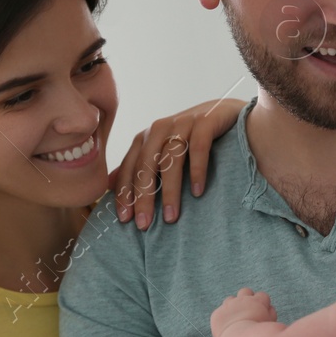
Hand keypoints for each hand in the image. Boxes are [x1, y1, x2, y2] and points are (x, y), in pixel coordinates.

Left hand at [108, 97, 247, 228]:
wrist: (226, 112)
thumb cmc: (190, 137)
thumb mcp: (162, 149)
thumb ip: (138, 165)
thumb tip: (109, 185)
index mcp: (146, 137)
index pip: (129, 167)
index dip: (125, 193)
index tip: (125, 219)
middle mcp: (160, 128)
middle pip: (146, 165)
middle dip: (143, 197)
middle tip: (144, 224)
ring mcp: (183, 123)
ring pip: (170, 159)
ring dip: (170, 190)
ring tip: (171, 216)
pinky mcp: (205, 121)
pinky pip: (198, 148)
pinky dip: (197, 170)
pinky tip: (197, 192)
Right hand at [210, 288, 277, 336]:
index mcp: (217, 317)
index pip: (224, 309)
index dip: (235, 315)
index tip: (241, 324)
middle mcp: (229, 305)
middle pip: (232, 298)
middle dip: (243, 303)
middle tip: (251, 317)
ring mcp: (243, 301)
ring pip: (246, 291)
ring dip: (253, 300)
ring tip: (260, 315)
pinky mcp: (258, 301)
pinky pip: (263, 297)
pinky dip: (267, 307)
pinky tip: (269, 318)